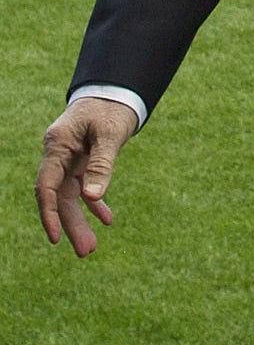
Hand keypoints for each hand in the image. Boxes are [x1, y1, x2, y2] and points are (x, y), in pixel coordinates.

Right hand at [35, 98, 138, 256]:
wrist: (116, 92)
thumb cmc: (111, 108)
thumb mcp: (109, 134)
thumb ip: (102, 164)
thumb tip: (93, 198)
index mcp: (58, 146)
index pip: (47, 186)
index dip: (49, 213)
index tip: (55, 238)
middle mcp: (59, 156)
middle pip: (60, 197)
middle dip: (70, 225)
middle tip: (86, 251)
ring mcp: (70, 161)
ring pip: (72, 197)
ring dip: (81, 221)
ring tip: (92, 247)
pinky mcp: (82, 163)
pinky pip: (85, 188)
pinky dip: (95, 203)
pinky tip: (106, 219)